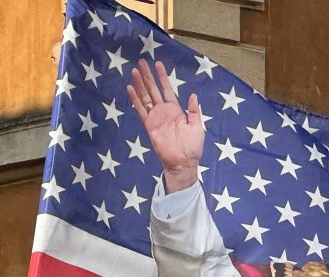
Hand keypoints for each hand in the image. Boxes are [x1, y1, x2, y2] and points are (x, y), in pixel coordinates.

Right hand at [126, 59, 203, 192]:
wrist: (184, 162)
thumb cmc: (193, 146)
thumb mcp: (197, 126)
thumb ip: (194, 111)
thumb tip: (193, 95)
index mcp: (176, 110)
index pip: (167, 89)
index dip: (162, 77)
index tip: (158, 64)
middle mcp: (164, 111)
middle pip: (153, 90)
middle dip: (148, 76)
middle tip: (141, 62)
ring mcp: (155, 118)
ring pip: (145, 97)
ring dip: (140, 84)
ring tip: (134, 71)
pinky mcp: (149, 126)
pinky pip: (141, 110)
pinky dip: (135, 99)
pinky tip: (130, 88)